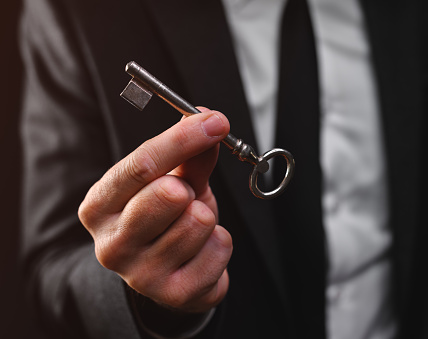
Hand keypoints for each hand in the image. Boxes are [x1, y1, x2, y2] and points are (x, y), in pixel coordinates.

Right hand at [78, 108, 232, 313]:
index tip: (215, 122)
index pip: (142, 165)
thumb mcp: (174, 180)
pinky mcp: (174, 294)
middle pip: (169, 194)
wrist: (171, 270)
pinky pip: (219, 248)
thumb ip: (189, 153)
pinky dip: (219, 242)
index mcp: (99, 205)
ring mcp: (140, 274)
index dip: (184, 139)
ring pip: (198, 220)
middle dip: (189, 188)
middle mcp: (111, 243)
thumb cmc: (166, 218)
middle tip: (184, 197)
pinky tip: (201, 250)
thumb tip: (209, 120)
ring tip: (191, 227)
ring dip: (206, 217)